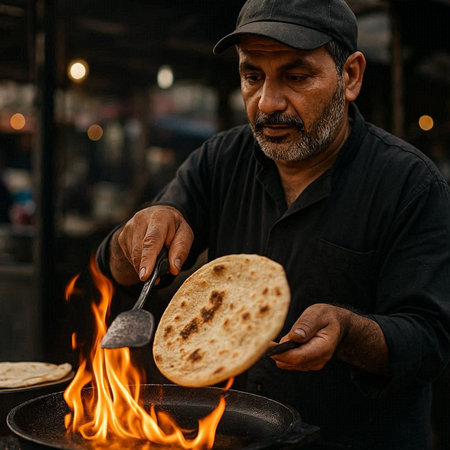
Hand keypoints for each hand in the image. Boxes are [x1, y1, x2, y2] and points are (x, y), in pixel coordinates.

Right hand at [109, 205, 193, 284]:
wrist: (161, 214)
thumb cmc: (174, 227)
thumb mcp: (185, 235)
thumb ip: (181, 250)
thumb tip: (174, 269)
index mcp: (159, 218)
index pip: (151, 241)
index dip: (148, 259)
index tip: (145, 276)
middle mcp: (141, 220)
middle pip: (140, 251)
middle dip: (147, 267)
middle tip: (157, 277)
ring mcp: (129, 227)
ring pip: (133, 256)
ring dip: (144, 265)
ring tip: (156, 261)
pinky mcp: (122, 236)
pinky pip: (129, 257)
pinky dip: (139, 262)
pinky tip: (147, 257)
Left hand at [271, 303, 388, 374]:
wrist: (335, 325)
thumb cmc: (325, 317)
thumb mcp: (317, 314)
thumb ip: (307, 325)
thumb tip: (295, 336)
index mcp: (323, 347)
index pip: (299, 356)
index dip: (281, 353)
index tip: (266, 345)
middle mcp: (318, 359)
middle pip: (291, 362)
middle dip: (277, 352)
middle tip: (264, 339)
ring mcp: (312, 363)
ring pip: (287, 363)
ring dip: (279, 353)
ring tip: (274, 339)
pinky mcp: (305, 363)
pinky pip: (289, 362)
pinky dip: (282, 354)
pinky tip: (281, 343)